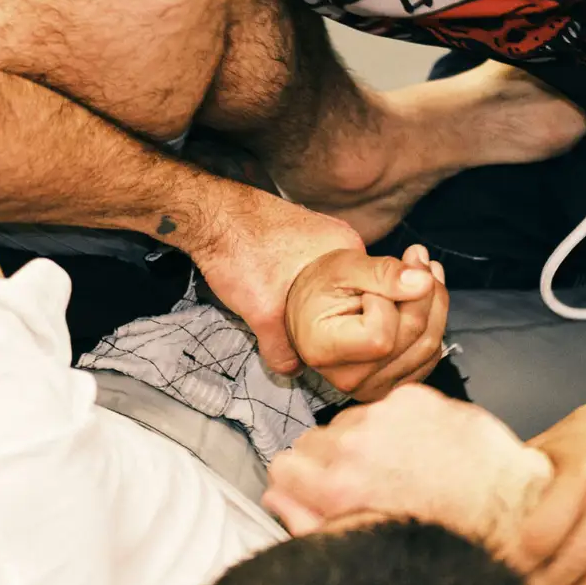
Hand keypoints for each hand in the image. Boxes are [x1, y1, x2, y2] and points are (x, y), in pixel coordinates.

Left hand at [188, 194, 367, 374]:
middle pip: (354, 291)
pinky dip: (305, 288)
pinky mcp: (301, 235)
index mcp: (348, 250)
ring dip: (318, 302)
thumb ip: (282, 347)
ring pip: (331, 283)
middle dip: (337, 316)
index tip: (343, 343)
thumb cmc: (240, 250)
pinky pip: (316, 271)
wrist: (210, 214)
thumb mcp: (263, 313)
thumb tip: (293, 370)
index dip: (359, 324)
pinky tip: (286, 300)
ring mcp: (321, 234)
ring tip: (299, 322)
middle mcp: (341, 239)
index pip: (375, 298)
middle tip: (319, 339)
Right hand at [264, 385, 548, 548]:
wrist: (512, 512)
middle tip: (364, 487)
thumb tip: (276, 500)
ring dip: (363, 442)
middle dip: (331, 464)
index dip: (302, 487)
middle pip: (313, 442)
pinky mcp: (416, 398)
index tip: (319, 495)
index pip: (283, 468)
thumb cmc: (446, 540)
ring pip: (349, 422)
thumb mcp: (366, 546)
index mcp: (338, 486)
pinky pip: (384, 407)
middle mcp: (356, 443)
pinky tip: (420, 452)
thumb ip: (307, 521)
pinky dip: (395, 425)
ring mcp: (388, 415)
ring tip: (397, 471)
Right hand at [286, 244, 446, 399]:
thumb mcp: (345, 266)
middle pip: (410, 337)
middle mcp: (346, 378)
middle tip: (415, 256)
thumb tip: (423, 283)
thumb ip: (383, 273)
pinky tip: (422, 293)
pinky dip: (436, 319)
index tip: (371, 285)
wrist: (317, 303)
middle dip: (422, 290)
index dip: (386, 302)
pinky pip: (431, 354)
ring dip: (435, 301)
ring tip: (420, 270)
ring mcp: (372, 386)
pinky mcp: (393, 384)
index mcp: (323, 350)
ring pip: (428, 345)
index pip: (380, 336)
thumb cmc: (323, 284)